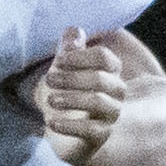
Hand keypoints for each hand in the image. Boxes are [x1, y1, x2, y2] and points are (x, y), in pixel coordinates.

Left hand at [32, 28, 125, 165]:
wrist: (71, 127)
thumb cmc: (71, 89)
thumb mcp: (68, 67)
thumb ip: (71, 48)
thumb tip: (74, 31)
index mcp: (111, 71)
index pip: (104, 58)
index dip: (81, 57)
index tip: (59, 61)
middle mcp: (116, 91)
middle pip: (100, 79)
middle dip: (72, 78)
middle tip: (49, 79)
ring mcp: (112, 113)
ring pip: (98, 102)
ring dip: (71, 99)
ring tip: (50, 100)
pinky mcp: (102, 135)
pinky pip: (92, 131)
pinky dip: (70, 126)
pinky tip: (51, 122)